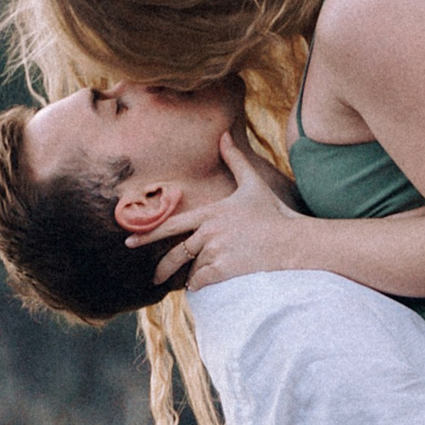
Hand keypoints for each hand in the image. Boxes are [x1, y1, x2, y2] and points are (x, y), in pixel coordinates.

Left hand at [134, 134, 307, 289]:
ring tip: (198, 282)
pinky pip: (202, 283)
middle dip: (162, 268)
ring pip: (193, 270)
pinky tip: (205, 288)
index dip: (149, 234)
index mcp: (211, 213)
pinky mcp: (223, 271)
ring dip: (193, 277)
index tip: (130, 242)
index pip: (172, 225)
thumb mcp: (253, 184)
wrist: (295, 241)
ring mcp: (215, 252)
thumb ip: (235, 161)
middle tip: (154, 278)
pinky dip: (201, 287)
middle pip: (176, 254)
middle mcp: (208, 232)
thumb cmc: (275, 214)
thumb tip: (224, 135)